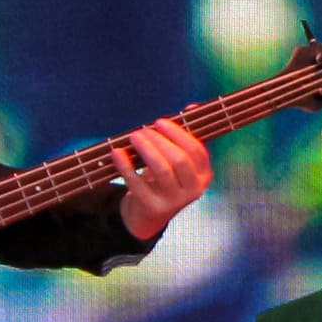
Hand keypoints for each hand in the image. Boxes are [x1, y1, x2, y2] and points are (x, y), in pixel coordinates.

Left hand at [113, 119, 212, 242]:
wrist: (148, 215)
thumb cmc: (164, 180)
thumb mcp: (179, 161)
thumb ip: (185, 136)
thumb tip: (193, 107)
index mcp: (204, 176)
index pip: (197, 151)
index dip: (179, 134)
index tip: (160, 121)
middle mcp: (194, 190)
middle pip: (180, 160)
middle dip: (160, 141)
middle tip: (142, 130)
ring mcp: (174, 201)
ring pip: (162, 170)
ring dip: (147, 150)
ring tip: (133, 137)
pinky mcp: (153, 207)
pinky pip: (138, 183)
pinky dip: (125, 166)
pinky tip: (117, 152)